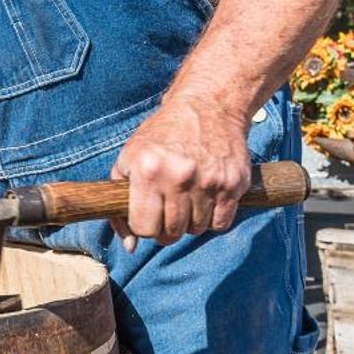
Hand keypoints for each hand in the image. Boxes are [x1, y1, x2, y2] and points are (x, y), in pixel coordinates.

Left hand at [110, 93, 251, 246]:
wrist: (208, 106)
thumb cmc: (162, 136)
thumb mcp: (130, 159)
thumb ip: (120, 204)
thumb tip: (130, 247)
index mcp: (147, 170)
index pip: (143, 228)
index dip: (144, 226)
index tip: (148, 215)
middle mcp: (178, 176)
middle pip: (170, 233)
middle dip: (167, 227)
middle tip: (169, 209)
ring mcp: (208, 181)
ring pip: (196, 230)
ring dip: (191, 222)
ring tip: (188, 198)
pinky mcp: (233, 183)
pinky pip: (221, 224)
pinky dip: (213, 219)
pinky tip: (207, 199)